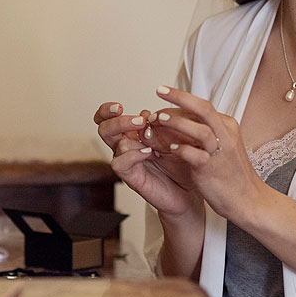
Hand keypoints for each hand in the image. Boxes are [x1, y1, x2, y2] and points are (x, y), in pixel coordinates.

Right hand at [93, 102, 196, 216]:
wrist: (191, 189)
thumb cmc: (183, 162)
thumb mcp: (176, 135)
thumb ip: (161, 124)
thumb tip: (146, 114)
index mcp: (132, 133)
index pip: (108, 118)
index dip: (107, 110)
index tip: (119, 106)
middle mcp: (126, 147)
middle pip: (104, 128)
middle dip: (118, 121)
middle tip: (139, 121)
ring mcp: (127, 162)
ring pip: (115, 144)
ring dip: (135, 139)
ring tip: (153, 142)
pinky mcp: (131, 177)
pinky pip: (120, 162)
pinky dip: (134, 154)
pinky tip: (149, 153)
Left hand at [149, 86, 266, 223]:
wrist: (248, 200)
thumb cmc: (231, 174)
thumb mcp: (221, 145)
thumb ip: (204, 132)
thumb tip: (180, 120)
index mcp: (227, 126)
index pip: (202, 106)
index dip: (181, 100)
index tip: (164, 95)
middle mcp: (226, 135)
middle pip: (203, 109)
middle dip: (180, 97)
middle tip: (160, 91)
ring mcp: (221, 152)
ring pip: (200, 130)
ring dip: (177, 122)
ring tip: (158, 119)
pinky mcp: (212, 170)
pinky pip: (196, 156)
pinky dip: (182, 149)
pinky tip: (170, 148)